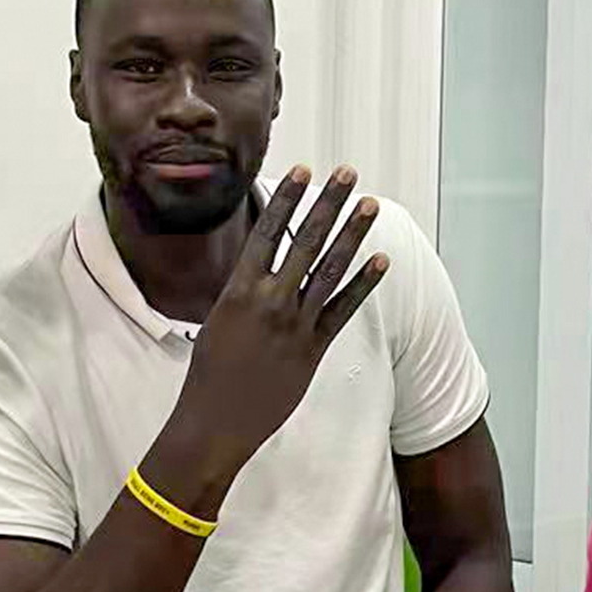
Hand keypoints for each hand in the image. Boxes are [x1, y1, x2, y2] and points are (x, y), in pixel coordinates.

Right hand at [171, 166, 386, 470]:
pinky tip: (381, 261)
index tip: (302, 169)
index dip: (287, 199)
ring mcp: (294, 324)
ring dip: (353, 233)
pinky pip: (343, 309)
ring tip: (370, 204)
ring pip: (330, 269)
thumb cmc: (210, 373)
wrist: (215, 421)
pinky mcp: (313, 348)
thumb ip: (244, 294)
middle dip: (328, 203)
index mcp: (239, 290)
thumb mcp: (219, 322)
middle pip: (305, 241)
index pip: (266, 232)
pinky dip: (363, 283)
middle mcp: (269, 301)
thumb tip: (262, 272)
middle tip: (347, 173)